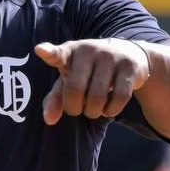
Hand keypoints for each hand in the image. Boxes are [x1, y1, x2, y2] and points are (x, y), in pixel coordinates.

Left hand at [34, 39, 150, 124]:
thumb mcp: (70, 79)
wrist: (129, 54)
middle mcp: (89, 50)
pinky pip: (119, 98)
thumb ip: (56, 99)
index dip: (49, 53)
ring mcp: (110, 56)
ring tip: (93, 108)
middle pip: (75, 89)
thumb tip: (49, 120)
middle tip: (77, 108)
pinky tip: (108, 108)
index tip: (40, 50)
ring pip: (97, 97)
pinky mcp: (129, 66)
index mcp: (70, 52)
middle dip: (74, 108)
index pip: (58, 54)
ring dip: (93, 112)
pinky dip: (111, 110)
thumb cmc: (89, 71)